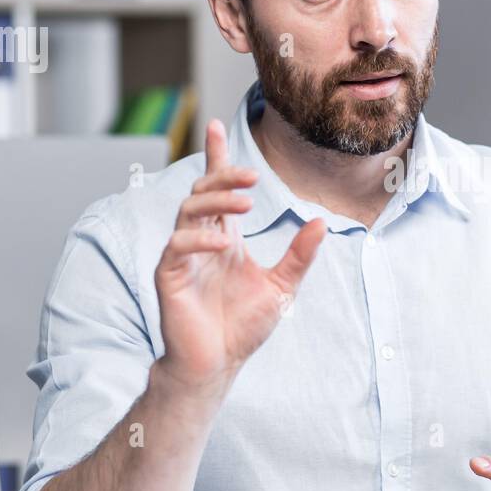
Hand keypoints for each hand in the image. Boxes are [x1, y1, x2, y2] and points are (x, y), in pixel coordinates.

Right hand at [153, 117, 325, 402]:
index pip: (217, 189)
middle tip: (252, 177)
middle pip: (202, 192)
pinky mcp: (169, 276)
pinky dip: (200, 239)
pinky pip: (177, 246)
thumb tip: (321, 223)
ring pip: (188, 211)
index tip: (217, 125)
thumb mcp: (281, 287)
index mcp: (224, 238)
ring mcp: (182, 257)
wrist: (217, 365)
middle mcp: (200, 241)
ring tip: (245, 201)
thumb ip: (299, 255)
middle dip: (223, 176)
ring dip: (215, 201)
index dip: (217, 157)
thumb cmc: (242, 327)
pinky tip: (224, 243)